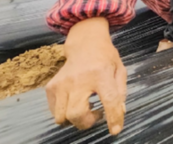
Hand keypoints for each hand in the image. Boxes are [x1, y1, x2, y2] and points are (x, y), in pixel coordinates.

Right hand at [46, 18, 126, 134]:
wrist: (85, 43)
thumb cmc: (105, 57)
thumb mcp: (120, 70)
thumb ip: (121, 92)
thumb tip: (119, 113)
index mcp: (101, 74)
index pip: (109, 100)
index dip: (113, 118)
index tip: (115, 130)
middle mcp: (79, 79)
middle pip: (76, 114)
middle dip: (87, 122)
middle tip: (96, 114)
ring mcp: (62, 83)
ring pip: (61, 116)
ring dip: (74, 119)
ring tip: (84, 108)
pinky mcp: (51, 86)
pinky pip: (54, 111)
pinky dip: (64, 112)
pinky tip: (74, 102)